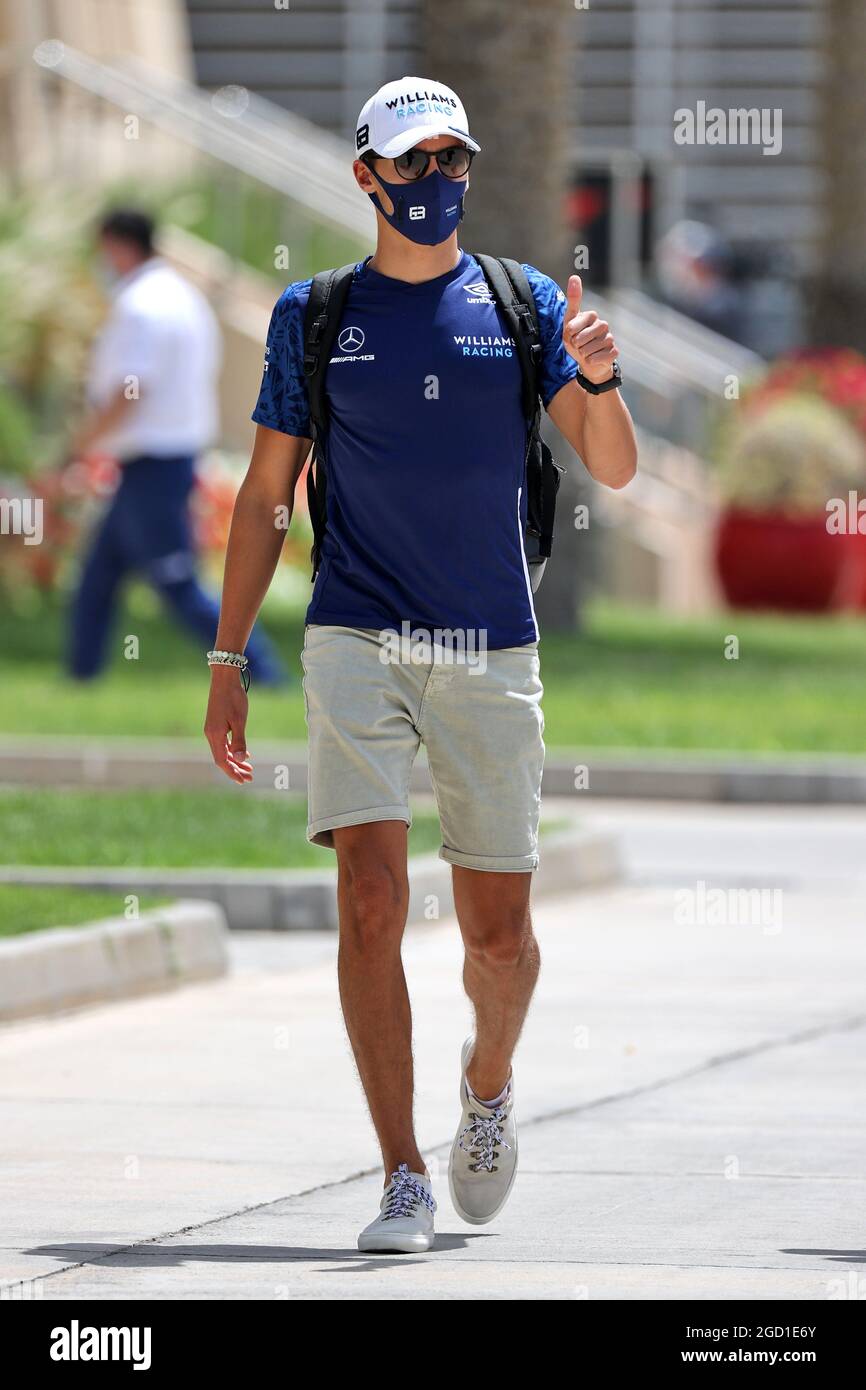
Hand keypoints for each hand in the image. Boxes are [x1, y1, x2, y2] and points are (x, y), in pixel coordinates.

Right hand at [204, 666, 252, 784]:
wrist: (224, 678)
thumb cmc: (233, 698)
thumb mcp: (239, 720)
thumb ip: (239, 741)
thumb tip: (239, 759)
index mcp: (215, 735)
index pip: (222, 761)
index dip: (232, 772)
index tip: (243, 780)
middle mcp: (211, 734)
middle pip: (222, 758)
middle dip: (235, 769)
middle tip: (249, 777)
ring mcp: (213, 729)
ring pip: (223, 751)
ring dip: (235, 760)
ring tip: (249, 768)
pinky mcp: (216, 724)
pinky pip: (224, 742)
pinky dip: (233, 750)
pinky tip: (244, 754)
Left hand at [562, 275, 618, 384]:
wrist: (587, 361)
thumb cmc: (576, 340)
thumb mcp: (569, 321)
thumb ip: (573, 300)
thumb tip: (575, 276)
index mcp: (592, 315)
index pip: (573, 326)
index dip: (568, 334)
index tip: (571, 334)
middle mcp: (603, 324)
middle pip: (580, 339)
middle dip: (575, 346)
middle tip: (579, 346)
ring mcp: (610, 338)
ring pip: (588, 350)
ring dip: (582, 354)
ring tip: (585, 352)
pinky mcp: (614, 352)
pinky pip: (596, 358)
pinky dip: (590, 361)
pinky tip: (593, 359)